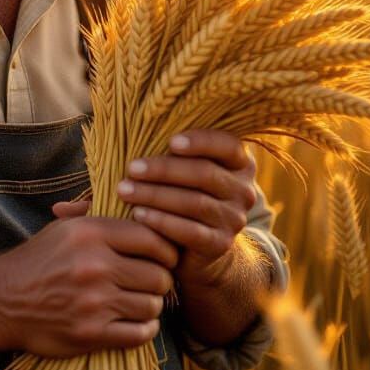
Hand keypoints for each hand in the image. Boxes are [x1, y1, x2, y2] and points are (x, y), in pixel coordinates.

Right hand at [0, 215, 176, 357]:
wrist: (1, 300)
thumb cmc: (37, 260)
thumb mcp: (64, 229)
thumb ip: (100, 216)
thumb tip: (135, 203)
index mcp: (90, 233)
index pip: (151, 238)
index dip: (166, 248)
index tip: (164, 256)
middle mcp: (94, 266)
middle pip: (158, 275)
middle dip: (161, 279)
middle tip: (152, 281)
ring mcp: (93, 302)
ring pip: (152, 305)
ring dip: (151, 305)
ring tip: (141, 300)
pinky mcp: (90, 334)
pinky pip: (140, 334)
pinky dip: (145, 329)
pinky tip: (137, 322)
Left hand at [115, 129, 257, 283]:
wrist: (196, 244)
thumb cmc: (182, 190)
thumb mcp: (186, 167)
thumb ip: (176, 150)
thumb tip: (143, 125)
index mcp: (240, 163)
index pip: (228, 145)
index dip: (201, 142)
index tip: (171, 142)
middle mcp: (243, 190)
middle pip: (205, 174)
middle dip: (164, 170)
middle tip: (131, 167)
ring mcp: (234, 219)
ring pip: (195, 203)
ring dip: (155, 195)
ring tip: (125, 190)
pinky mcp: (220, 244)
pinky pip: (191, 232)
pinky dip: (162, 222)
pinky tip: (139, 214)